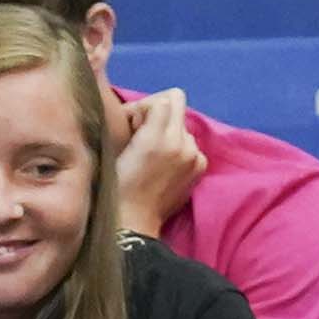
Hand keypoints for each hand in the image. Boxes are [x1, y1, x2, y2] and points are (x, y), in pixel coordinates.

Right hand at [114, 85, 208, 235]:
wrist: (135, 219)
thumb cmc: (118, 183)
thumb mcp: (117, 145)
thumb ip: (137, 120)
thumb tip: (145, 110)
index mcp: (158, 137)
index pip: (163, 99)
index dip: (144, 108)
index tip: (134, 126)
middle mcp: (182, 143)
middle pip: (177, 104)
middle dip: (158, 115)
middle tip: (143, 136)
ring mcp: (195, 156)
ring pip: (183, 126)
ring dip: (170, 133)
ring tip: (153, 155)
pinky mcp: (200, 168)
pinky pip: (191, 144)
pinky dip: (180, 148)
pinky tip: (166, 164)